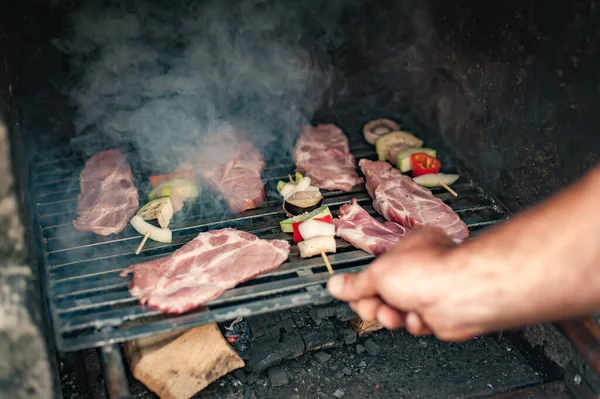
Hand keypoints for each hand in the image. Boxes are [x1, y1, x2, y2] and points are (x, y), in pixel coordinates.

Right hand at [327, 227, 511, 340]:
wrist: (460, 295)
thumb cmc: (428, 273)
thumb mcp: (378, 274)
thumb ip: (355, 284)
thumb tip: (335, 285)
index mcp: (410, 248)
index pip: (378, 268)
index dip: (363, 284)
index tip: (353, 293)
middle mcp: (422, 267)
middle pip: (385, 291)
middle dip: (375, 303)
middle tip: (371, 306)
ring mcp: (431, 291)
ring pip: (399, 310)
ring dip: (392, 315)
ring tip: (393, 313)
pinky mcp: (440, 314)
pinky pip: (416, 323)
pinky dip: (414, 323)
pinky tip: (418, 317)